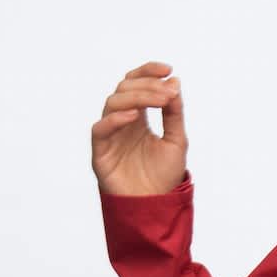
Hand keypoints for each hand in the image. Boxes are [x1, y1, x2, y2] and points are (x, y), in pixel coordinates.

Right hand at [91, 61, 187, 195]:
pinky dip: (115, 120)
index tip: (168, 69)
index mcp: (138, 118)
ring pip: (112, 103)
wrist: (155, 207)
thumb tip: (175, 82)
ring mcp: (109, 135)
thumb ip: (174, 114)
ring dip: (137, 98)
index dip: (148, 72)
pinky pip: (101, 129)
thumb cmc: (164, 176)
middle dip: (147, 87)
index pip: (136, 85)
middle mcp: (121, 122)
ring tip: (160, 100)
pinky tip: (135, 117)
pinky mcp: (100, 151)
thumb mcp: (176, 141)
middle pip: (125, 90)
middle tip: (168, 91)